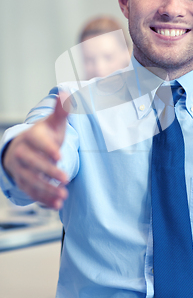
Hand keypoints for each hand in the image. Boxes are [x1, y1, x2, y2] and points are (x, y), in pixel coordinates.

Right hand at [3, 93, 69, 208]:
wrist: (25, 147)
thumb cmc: (44, 135)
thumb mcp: (53, 123)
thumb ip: (61, 111)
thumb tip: (65, 94)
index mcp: (31, 137)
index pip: (38, 143)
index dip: (48, 149)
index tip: (59, 156)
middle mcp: (23, 153)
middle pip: (33, 164)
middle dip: (49, 172)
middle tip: (66, 178)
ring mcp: (21, 169)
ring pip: (31, 181)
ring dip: (47, 190)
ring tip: (64, 195)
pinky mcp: (23, 182)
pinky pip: (32, 192)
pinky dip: (44, 199)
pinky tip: (58, 204)